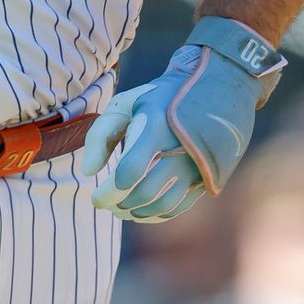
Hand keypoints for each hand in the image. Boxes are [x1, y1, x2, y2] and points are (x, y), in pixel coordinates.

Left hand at [81, 17, 284, 222]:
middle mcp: (181, 149)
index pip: (130, 171)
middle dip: (119, 204)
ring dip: (137, 213)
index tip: (95, 198)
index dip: (109, 191)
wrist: (214, 88)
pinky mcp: (207, 176)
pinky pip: (180, 206)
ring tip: (121, 209)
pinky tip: (142, 211)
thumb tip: (89, 172)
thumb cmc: (158, 98)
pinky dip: (158, 214)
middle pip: (145, 192)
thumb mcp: (125, 104)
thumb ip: (100, 135)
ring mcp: (197, 165)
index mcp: (157, 126)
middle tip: (106, 204)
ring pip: (163, 204)